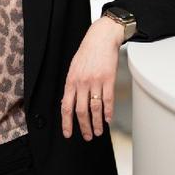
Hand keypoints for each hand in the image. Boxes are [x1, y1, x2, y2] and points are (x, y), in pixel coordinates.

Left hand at [61, 16, 123, 140]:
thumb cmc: (87, 52)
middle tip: (88, 136)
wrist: (101, 38)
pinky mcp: (108, 79)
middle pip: (80, 111)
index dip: (66, 122)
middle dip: (84, 127)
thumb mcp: (73, 68)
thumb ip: (71, 85)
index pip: (66, 106)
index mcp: (71, 81)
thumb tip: (68, 102)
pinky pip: (108, 100)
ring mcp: (95, 82)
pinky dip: (108, 112)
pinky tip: (108, 119)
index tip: (68, 133)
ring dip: (97, 123)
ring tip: (99, 131)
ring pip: (95, 109)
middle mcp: (81, 83)